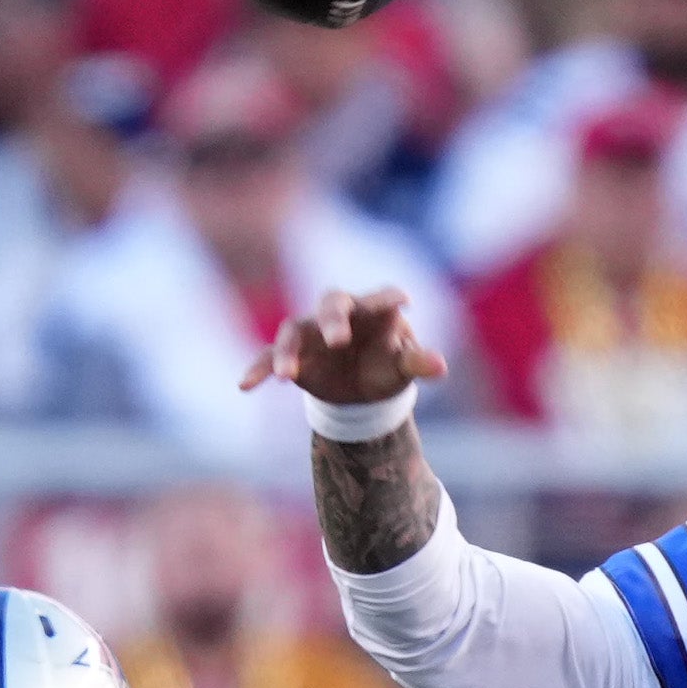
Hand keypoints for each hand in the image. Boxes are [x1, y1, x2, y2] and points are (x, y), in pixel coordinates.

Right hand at [243, 285, 450, 403]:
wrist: (360, 388)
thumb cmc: (385, 367)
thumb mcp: (403, 368)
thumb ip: (417, 362)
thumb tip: (441, 366)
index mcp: (372, 312)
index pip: (379, 299)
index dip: (388, 298)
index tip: (402, 301)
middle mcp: (338, 315)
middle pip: (332, 303)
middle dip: (333, 319)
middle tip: (338, 339)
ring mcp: (311, 333)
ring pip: (293, 330)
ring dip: (287, 351)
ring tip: (286, 375)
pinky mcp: (294, 356)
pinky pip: (269, 357)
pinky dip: (258, 368)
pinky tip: (245, 385)